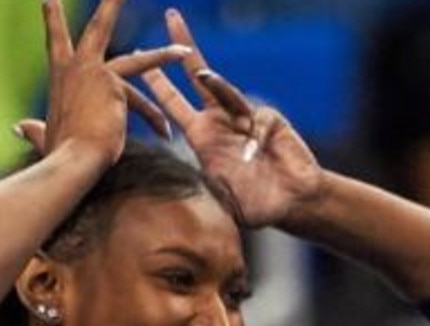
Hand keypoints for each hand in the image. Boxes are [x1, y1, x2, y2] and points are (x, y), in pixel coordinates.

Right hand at [14, 0, 189, 164]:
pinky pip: (147, 99)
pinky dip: (159, 114)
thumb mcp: (46, 136)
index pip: (56, 43)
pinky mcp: (114, 85)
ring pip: (138, 63)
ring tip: (184, 51)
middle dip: (111, 5)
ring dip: (163, 56)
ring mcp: (96, 73)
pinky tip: (176, 106)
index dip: (53, 20)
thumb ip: (34, 129)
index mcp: (60, 79)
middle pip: (97, 28)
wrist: (70, 161)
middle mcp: (76, 68)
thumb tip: (18, 127)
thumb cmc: (57, 154)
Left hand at [140, 9, 322, 226]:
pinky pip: (256, 119)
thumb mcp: (216, 195)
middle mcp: (221, 120)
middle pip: (200, 76)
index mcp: (202, 136)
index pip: (174, 102)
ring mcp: (245, 116)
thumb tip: (170, 185)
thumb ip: (198, 184)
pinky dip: (253, 136)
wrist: (290, 203)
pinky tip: (253, 154)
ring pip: (226, 91)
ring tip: (202, 74)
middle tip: (170, 17)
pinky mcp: (269, 119)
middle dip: (185, 46)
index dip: (158, 82)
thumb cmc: (252, 202)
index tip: (139, 57)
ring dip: (214, 82)